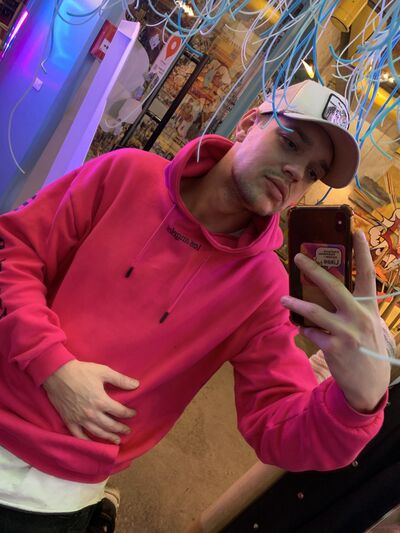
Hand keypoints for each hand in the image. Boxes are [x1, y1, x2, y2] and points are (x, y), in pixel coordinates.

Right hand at [43, 360, 138, 442]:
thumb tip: (136, 384)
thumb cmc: (82, 371)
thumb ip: (121, 379)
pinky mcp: (69, 421)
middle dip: (121, 429)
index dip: (128, 413)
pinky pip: (79, 436)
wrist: (57, 373)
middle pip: (110, 425)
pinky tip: (93, 444)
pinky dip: (87, 442)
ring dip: (108, 438)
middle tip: (127, 431)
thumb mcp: (104, 371)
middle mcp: (92, 413)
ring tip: (116, 440)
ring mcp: (79, 419)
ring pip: (97, 433)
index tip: (133, 414)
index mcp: (101, 401)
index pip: (120, 411)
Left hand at [281, 230, 389, 412]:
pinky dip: (304, 328)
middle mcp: (359, 316)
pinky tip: (301, 327)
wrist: (370, 385)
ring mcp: (346, 332)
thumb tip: (329, 291)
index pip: (367, 274)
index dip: (363, 252)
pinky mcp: (333, 347)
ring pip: (315, 310)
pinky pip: (311, 332)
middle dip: (313, 270)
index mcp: (370, 308)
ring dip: (297, 302)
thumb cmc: (367, 349)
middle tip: (297, 257)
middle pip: (333, 286)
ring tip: (283, 297)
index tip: (357, 231)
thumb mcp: (369, 325)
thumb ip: (354, 307)